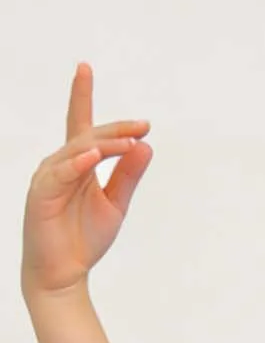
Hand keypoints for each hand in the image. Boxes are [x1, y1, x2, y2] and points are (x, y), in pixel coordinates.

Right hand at [21, 61, 151, 302]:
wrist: (64, 274)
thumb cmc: (85, 237)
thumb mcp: (115, 204)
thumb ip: (128, 175)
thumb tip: (145, 145)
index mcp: (77, 164)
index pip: (81, 123)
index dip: (82, 96)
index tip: (86, 68)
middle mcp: (61, 164)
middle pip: (87, 136)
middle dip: (115, 128)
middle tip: (143, 125)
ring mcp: (49, 177)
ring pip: (77, 151)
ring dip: (104, 144)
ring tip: (130, 141)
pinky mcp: (41, 194)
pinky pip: (60, 173)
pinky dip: (77, 164)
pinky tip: (93, 157)